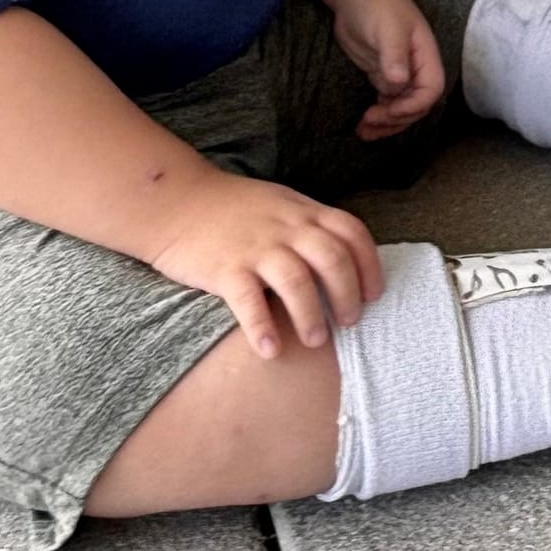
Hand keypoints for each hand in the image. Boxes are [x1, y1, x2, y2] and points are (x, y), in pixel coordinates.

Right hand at [149, 170, 384, 358]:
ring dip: (311, 315)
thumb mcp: (282, 205)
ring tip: (315, 340)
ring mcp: (256, 247)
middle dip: (347, 294)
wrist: (176, 200)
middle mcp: (286, 228)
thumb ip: (311, 227)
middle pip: (332, 259)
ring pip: (297, 281)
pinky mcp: (224, 268)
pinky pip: (249, 301)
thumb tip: (344, 262)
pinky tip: (269, 350)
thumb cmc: (233, 208)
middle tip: (350, 322)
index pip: (352, 233)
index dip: (370, 265)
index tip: (374, 294)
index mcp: (304, 212)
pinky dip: (262, 327)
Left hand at [331, 0, 445, 139]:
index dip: (413, 105)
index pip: (431, 90)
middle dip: (396, 118)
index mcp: (426, 57)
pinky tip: (363, 125)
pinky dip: (377, 117)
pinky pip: (386, 103)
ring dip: (385, 124)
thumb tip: (399, 83)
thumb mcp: (388, 28)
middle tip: (369, 121)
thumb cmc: (378, 5)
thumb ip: (395, 55)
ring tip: (363, 133)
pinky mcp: (382, 76)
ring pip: (400, 108)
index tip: (389, 110)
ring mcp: (399, 74)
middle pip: (416, 105)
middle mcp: (416, 69)